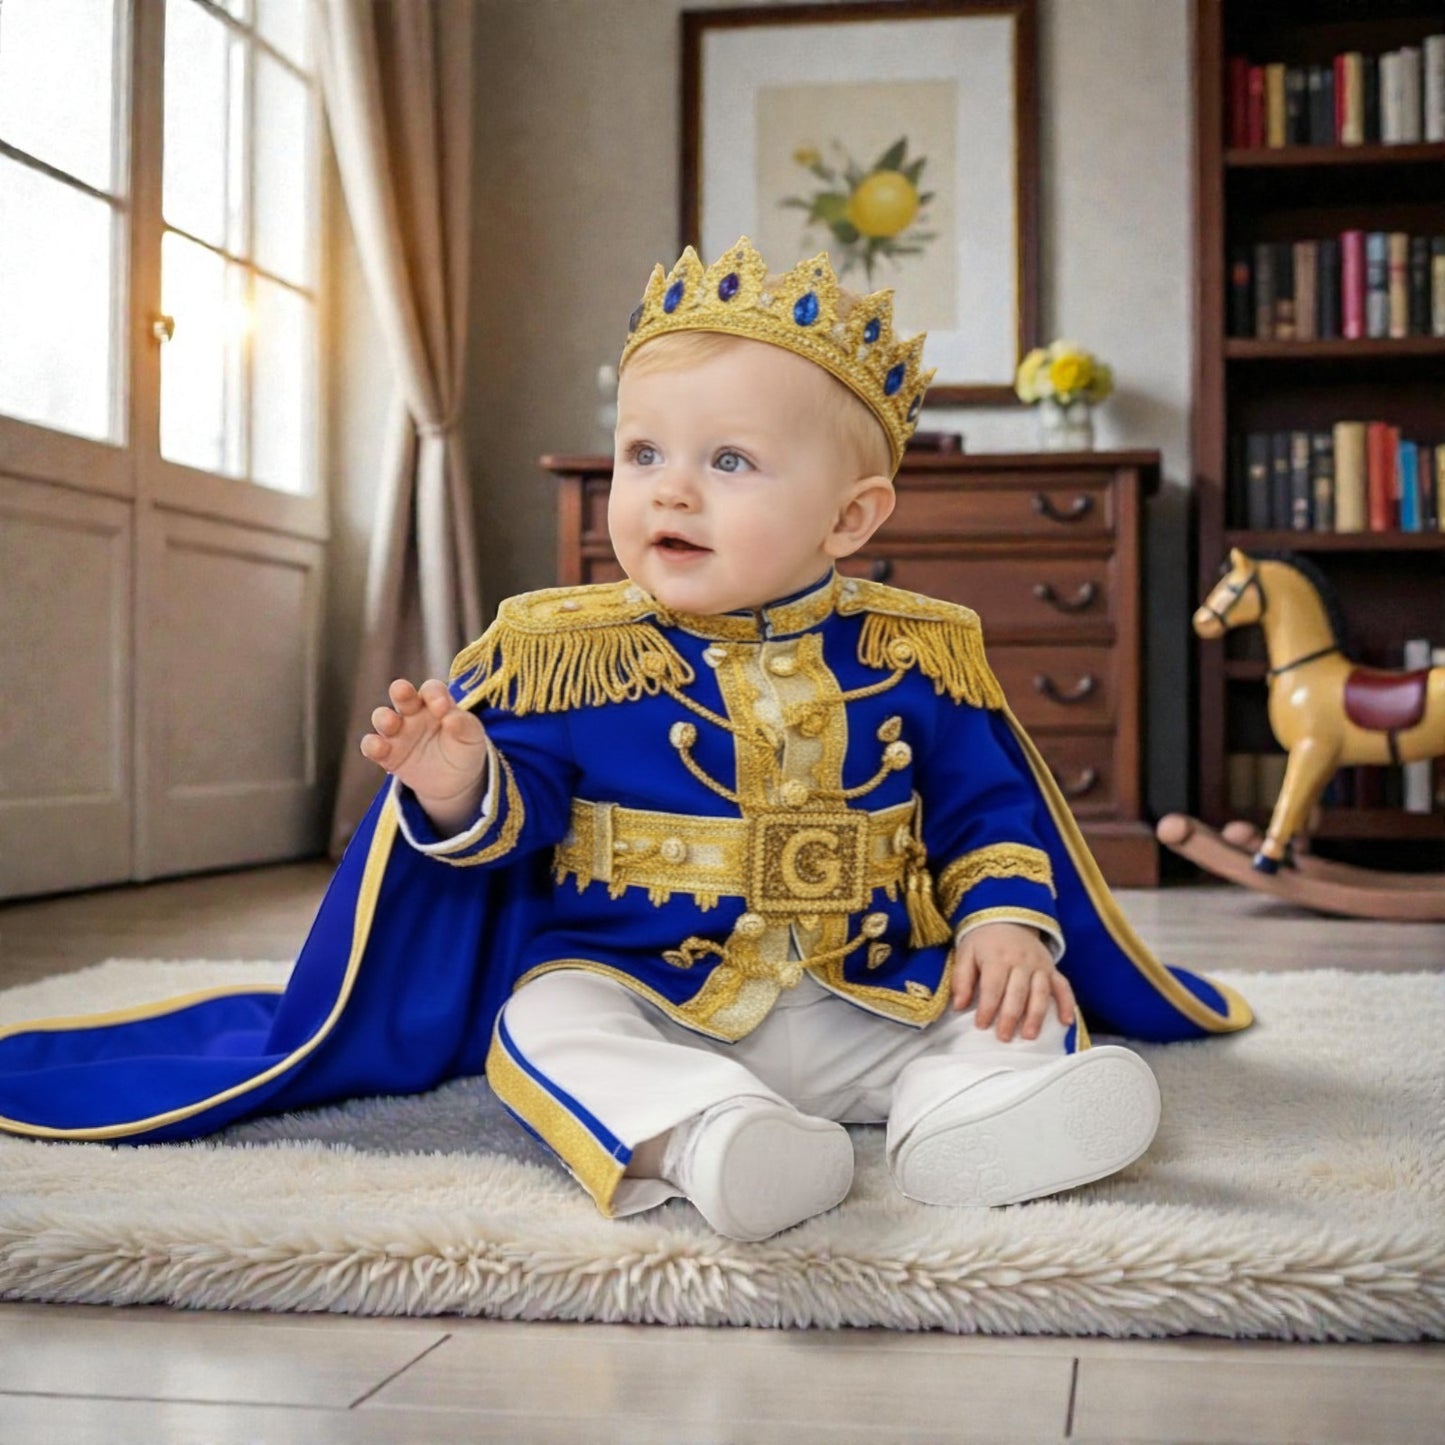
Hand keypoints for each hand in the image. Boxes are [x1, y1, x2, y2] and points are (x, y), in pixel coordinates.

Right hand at [360, 678, 489, 833]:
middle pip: (401, 694)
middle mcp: (413, 713)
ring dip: (384, 718)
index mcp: (436, 702)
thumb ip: (465, 725)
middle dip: (400, 691)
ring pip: (383, 718)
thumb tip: (452, 718)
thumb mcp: (472, 737)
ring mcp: (398, 732)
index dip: (434, 694)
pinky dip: (371, 745)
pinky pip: (373, 746)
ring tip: (391, 722)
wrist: (455, 781)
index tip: (442, 706)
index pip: (431, 689)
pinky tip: (377, 748)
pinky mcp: (387, 754)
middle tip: (402, 691)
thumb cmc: (464, 749)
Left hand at [950, 920, 1075, 1040]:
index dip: (987, 1008)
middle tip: (1003, 1037)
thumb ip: (961, 979)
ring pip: (1040, 993)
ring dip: (1036, 1016)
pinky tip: (1066, 1022)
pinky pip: (1063, 986)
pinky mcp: (1052, 969)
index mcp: (997, 957)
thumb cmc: (984, 941)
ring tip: (1029, 1036)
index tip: (981, 1025)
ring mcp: (1039, 965)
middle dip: (1010, 1017)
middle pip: (1017, 993)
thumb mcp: (965, 953)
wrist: (1008, 918)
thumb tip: (959, 1005)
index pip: (993, 987)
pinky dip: (1067, 1004)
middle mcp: (1021, 961)